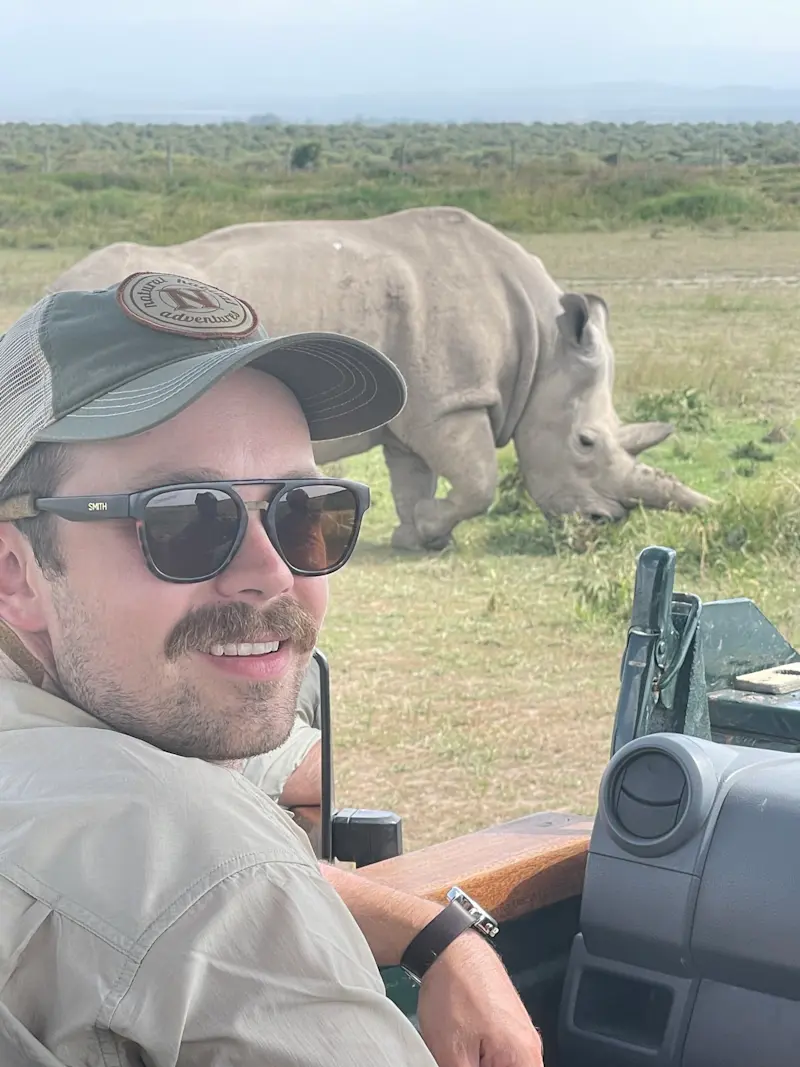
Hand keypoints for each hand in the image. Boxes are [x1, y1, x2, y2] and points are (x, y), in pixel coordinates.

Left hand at [416, 930, 543, 1065]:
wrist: (449, 947)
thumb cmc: (454, 996)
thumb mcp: (452, 1055)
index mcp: (524, 1059)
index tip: (468, 1065)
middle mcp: (530, 1046)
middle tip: (459, 1057)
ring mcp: (520, 1031)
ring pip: (503, 1064)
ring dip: (480, 1063)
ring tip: (458, 1053)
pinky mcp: (507, 1020)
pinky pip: (499, 1052)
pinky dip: (481, 1056)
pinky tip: (461, 1047)